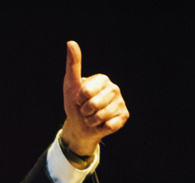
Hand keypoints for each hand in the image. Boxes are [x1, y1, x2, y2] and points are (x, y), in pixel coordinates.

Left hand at [61, 41, 128, 156]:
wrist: (80, 127)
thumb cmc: (75, 105)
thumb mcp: (71, 85)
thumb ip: (73, 65)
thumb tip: (71, 43)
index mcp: (102, 79)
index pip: (86, 92)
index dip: (79, 100)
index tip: (79, 100)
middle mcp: (114, 88)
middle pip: (93, 105)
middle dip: (85, 112)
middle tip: (86, 111)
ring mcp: (120, 102)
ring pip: (101, 116)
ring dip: (91, 121)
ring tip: (92, 117)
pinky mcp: (124, 116)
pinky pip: (110, 125)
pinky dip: (101, 127)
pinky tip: (102, 124)